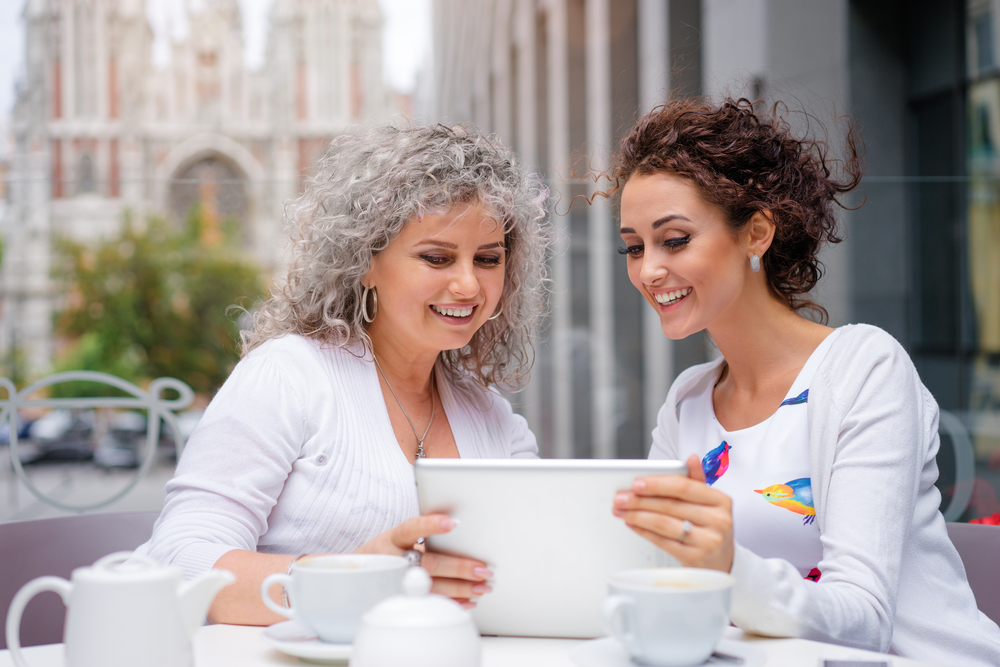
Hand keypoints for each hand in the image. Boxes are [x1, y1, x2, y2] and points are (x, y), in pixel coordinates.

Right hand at [354, 513, 492, 607]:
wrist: (356, 576)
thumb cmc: (385, 553)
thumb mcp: (396, 538)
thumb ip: (421, 535)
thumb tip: (459, 530)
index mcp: (393, 539)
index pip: (412, 528)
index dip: (431, 525)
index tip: (453, 523)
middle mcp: (393, 560)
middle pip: (429, 564)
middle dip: (460, 568)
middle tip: (482, 570)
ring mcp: (396, 583)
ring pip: (432, 588)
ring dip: (461, 589)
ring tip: (482, 587)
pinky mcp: (400, 600)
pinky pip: (429, 603)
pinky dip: (452, 602)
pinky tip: (468, 600)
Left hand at [612, 455, 734, 571]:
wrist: (722, 561)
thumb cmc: (710, 527)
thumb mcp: (709, 503)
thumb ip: (696, 481)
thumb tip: (692, 458)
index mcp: (721, 500)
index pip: (685, 487)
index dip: (658, 484)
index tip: (636, 483)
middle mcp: (718, 520)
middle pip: (670, 505)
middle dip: (640, 500)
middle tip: (620, 497)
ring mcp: (708, 541)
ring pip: (664, 523)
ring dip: (637, 516)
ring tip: (621, 510)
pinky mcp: (695, 558)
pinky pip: (663, 541)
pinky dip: (643, 531)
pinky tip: (632, 524)